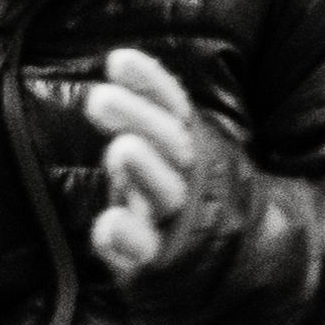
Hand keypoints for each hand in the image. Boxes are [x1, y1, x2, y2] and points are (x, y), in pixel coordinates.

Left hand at [78, 48, 200, 276]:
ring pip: (166, 194)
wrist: (224, 265)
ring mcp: (174, 222)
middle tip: (99, 99)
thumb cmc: (175, 199)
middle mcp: (183, 181)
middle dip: (138, 120)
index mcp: (186, 150)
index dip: (150, 84)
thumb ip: (153, 109)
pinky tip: (108, 225)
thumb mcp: (167, 151)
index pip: (172, 109)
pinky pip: (146, 250)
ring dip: (145, 172)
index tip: (119, 60)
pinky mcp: (161, 261)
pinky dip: (129, 239)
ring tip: (121, 150)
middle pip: (170, 146)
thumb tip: (120, 59)